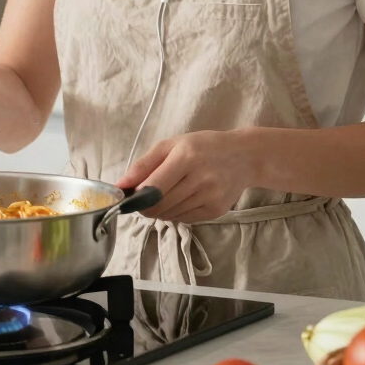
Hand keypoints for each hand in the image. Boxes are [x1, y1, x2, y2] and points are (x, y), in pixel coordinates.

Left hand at [115, 130, 254, 222]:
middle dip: (144, 205)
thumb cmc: (203, 146)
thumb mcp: (172, 144)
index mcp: (186, 157)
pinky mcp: (216, 211)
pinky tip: (181, 199)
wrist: (243, 156)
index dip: (136, 198)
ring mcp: (210, 197)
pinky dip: (174, 213)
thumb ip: (144, 164)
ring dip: (159, 210)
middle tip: (144, 197)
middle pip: (159, 206)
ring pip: (169, 215)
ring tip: (166, 194)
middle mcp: (200, 178)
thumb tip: (120, 186)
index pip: (152, 188)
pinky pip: (184, 220)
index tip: (127, 198)